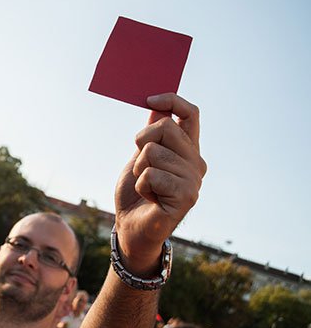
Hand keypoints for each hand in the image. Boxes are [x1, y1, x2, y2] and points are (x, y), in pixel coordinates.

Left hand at [114, 94, 206, 275]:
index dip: (172, 100)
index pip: (190, 113)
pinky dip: (141, 186)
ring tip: (147, 187)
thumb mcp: (140, 158)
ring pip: (152, 152)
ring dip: (138, 170)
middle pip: (164, 127)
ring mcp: (193, 180)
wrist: (132, 228)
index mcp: (187, 149)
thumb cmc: (135, 194)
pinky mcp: (186, 197)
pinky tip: (150, 199)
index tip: (149, 99)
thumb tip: (156, 104)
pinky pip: (151, 174)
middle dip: (140, 142)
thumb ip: (151, 134)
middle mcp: (195, 162)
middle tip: (140, 166)